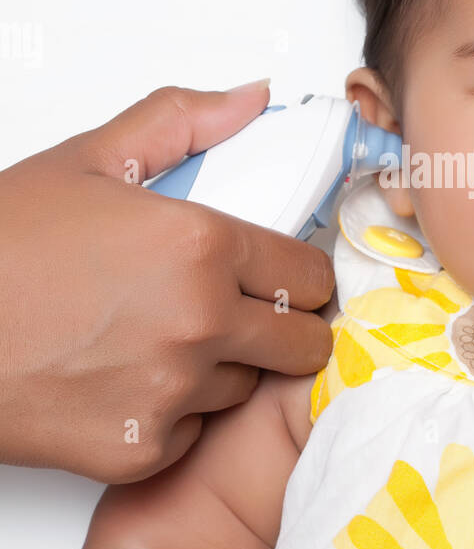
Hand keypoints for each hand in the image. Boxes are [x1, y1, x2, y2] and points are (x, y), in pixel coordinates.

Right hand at [0, 82, 334, 481]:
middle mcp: (199, 324)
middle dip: (284, 327)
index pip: (311, 274)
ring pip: (245, 388)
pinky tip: (123, 380)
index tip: (286, 277)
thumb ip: (181, 121)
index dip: (303, 274)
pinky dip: (170, 413)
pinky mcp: (141, 450)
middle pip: (302, 343)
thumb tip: (251, 98)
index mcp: (200, 246)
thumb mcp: (87, 160)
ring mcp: (172, 393)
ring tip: (158, 339)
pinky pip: (191, 433)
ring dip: (222, 368)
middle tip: (240, 313)